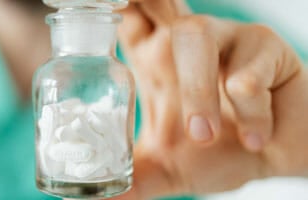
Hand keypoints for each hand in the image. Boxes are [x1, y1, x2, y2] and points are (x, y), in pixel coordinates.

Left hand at [115, 0, 307, 198]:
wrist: (280, 162)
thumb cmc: (220, 153)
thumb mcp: (164, 170)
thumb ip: (130, 181)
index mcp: (153, 58)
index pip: (125, 17)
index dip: (109, 8)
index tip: (91, 19)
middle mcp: (184, 39)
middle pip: (155, 1)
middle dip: (145, 5)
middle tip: (136, 49)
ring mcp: (225, 36)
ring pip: (194, 36)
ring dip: (195, 92)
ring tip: (202, 138)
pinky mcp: (266, 47)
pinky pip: (247, 74)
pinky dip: (248, 114)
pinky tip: (253, 138)